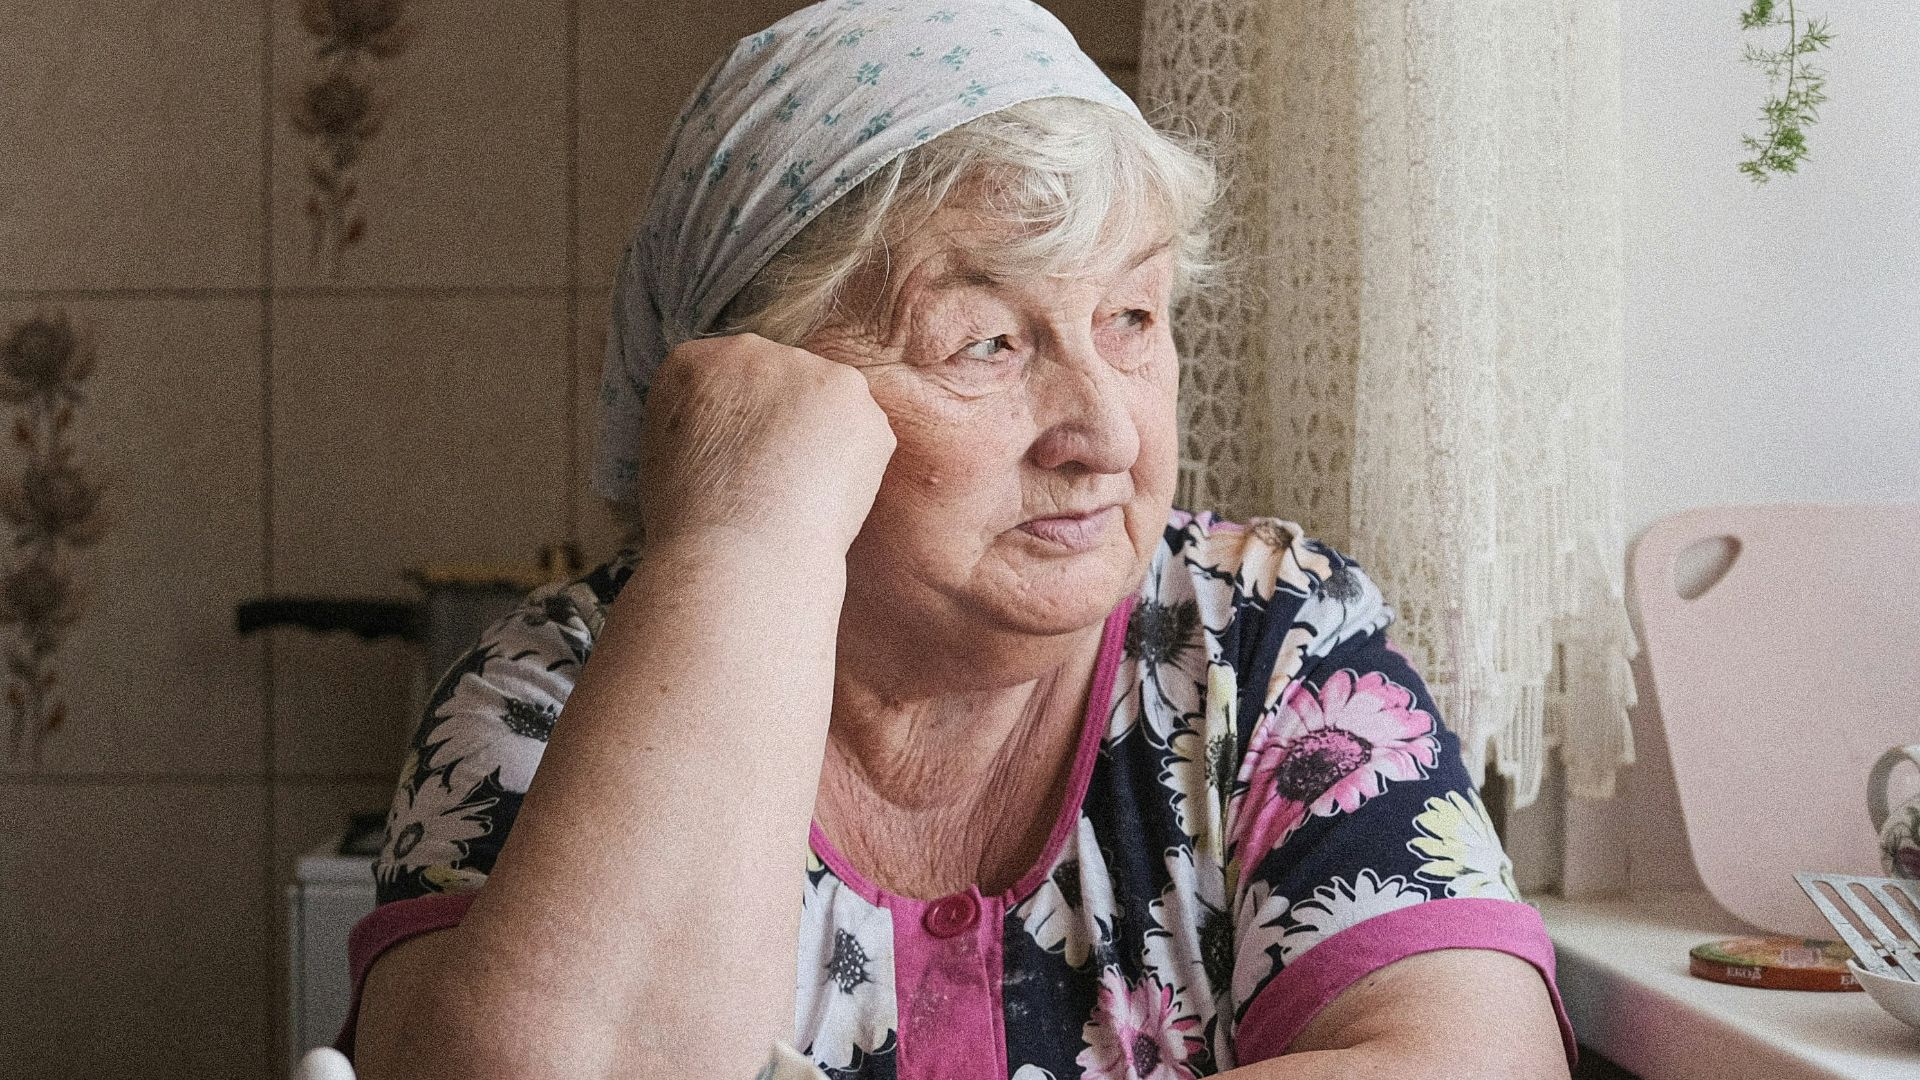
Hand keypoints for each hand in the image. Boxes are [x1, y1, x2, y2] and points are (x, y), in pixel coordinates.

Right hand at [635, 333, 896, 553]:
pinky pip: (861, 423)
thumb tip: (735, 431)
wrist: (739, 556)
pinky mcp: (851, 392)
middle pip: (776, 379)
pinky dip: (855, 458)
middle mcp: (746, 350)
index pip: (722, 379)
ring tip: (801, 491)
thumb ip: (698, 423)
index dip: (735, 428)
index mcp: (690, 363)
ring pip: (824, 397)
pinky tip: (831, 493)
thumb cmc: (693, 529)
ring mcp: (804, 366)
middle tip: (777, 480)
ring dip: (822, 435)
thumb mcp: (661, 460)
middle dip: (781, 422)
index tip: (737, 465)